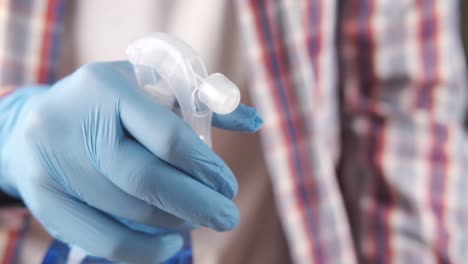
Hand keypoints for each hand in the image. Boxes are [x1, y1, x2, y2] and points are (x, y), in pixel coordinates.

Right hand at [0, 61, 261, 262]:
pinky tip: (170, 242)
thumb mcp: (151, 90)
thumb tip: (256, 122)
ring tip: (200, 221)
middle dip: (197, 204)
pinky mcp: (43, 199)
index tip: (228, 186)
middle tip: (228, 217)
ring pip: (127, 211)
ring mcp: (53, 164)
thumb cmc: (109, 106)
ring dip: (174, 222)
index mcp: (107, 87)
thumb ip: (203, 104)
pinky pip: (100, 239)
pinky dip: (142, 250)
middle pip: (145, 179)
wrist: (35, 124)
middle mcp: (74, 123)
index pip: (166, 135)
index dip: (204, 167)